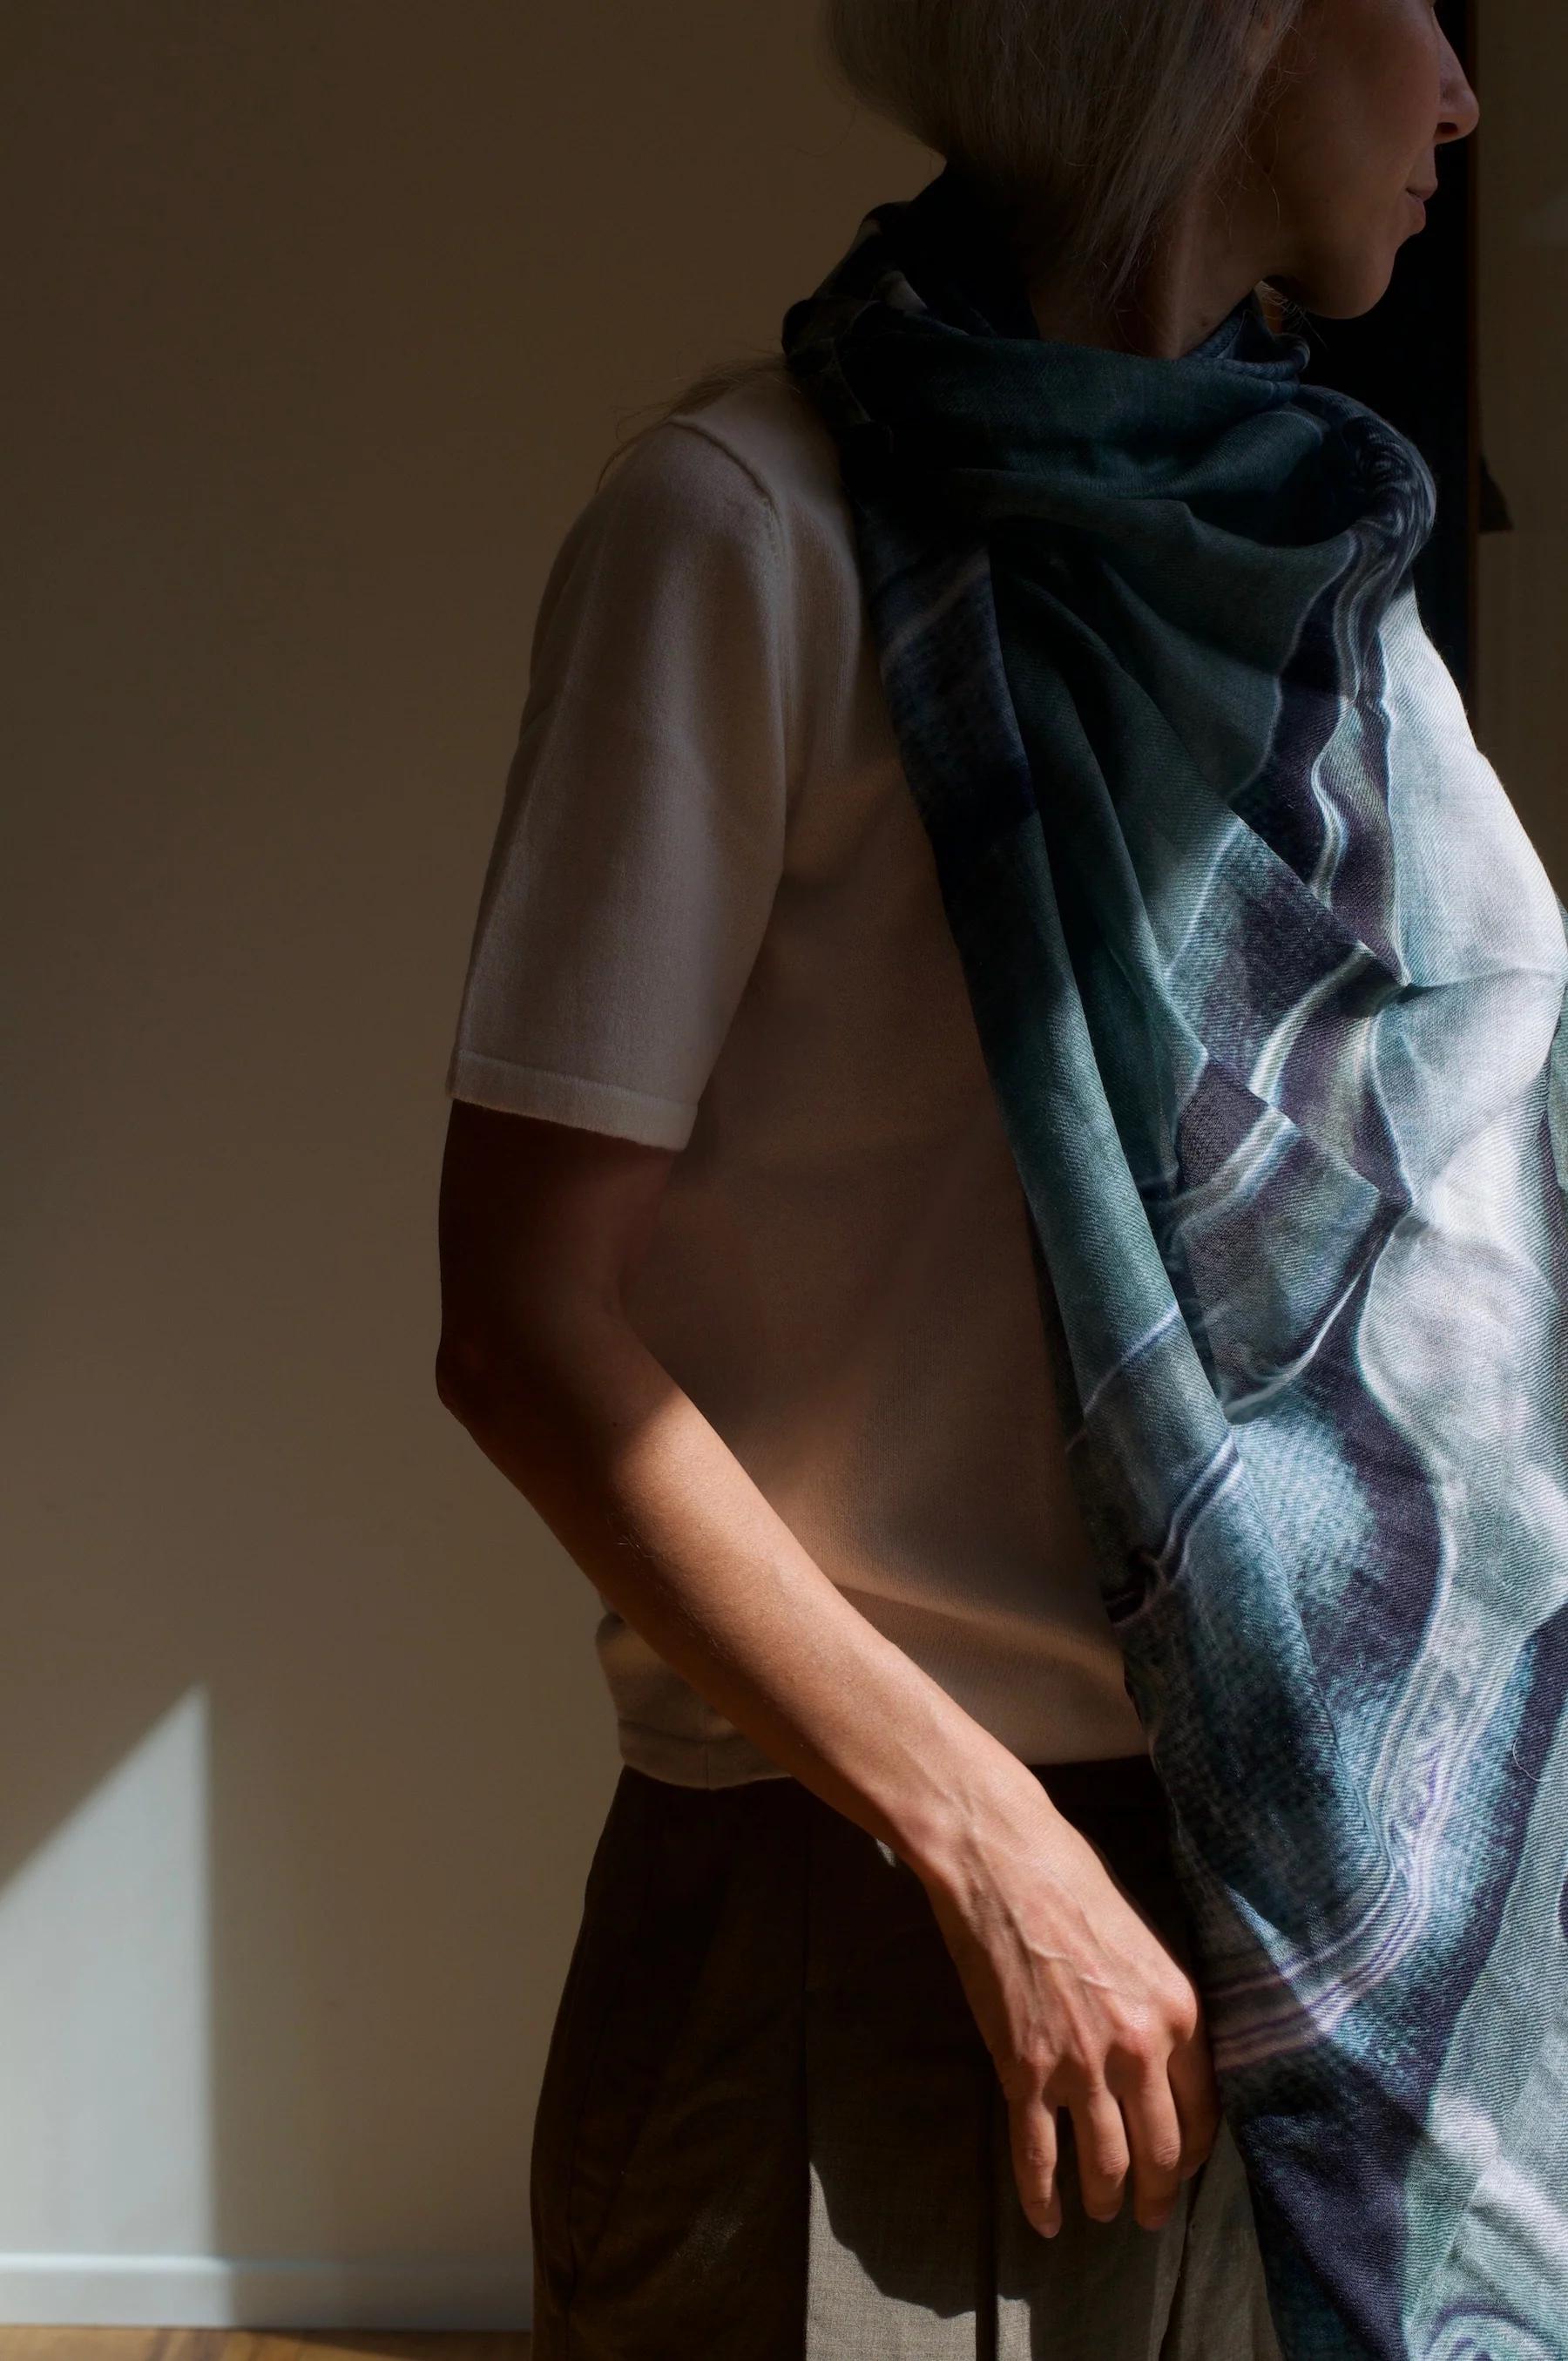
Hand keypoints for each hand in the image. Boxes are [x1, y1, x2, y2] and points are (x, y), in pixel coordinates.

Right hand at [916, 1769, 1220, 2237]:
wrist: (1000, 1861)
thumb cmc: (1071, 1881)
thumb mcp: (1144, 1942)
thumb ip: (1160, 2006)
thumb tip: (1165, 2059)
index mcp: (1178, 2011)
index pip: (1203, 2114)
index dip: (1191, 2155)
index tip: (1179, 2170)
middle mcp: (1138, 2048)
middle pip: (1158, 2152)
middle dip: (1155, 2195)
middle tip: (1147, 2215)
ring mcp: (1078, 2065)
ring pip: (1103, 2163)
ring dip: (1105, 2198)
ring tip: (1101, 2212)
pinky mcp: (1022, 2071)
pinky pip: (1037, 2155)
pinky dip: (1041, 2198)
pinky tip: (1046, 2221)